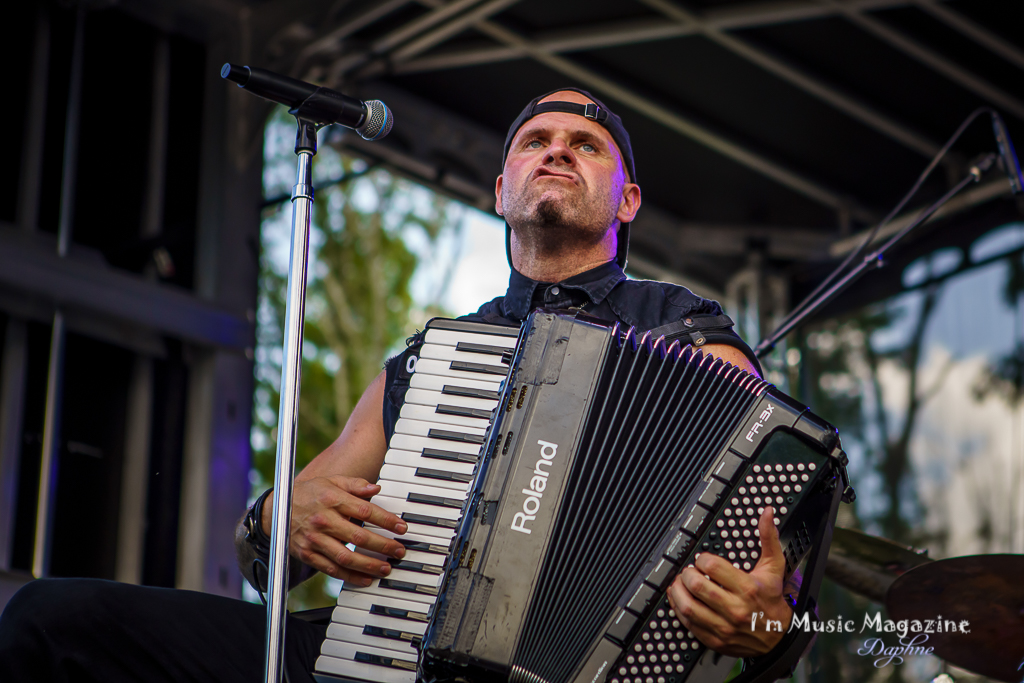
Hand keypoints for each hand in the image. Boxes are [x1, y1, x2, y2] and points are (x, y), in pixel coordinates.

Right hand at [262, 476, 407, 585]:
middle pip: (358, 536)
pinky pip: (332, 569)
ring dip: (369, 565)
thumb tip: (377, 489)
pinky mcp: (308, 554)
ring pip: (345, 557)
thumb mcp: (331, 481)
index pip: (365, 511)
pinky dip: (350, 576)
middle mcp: (323, 520)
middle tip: (399, 551)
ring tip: (386, 568)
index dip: (386, 520)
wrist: (276, 510)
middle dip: (383, 545)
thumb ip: (355, 485)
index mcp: (331, 499)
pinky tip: (365, 579)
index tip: (401, 528)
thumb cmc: (309, 493)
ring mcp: (315, 539)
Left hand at [666, 506, 791, 656]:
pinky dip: (678, 610)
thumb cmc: (773, 600)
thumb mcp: (774, 568)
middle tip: (688, 571)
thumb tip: (767, 514)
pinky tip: (680, 600)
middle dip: (687, 574)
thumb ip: (768, 538)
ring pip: (688, 607)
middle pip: (697, 586)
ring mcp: (724, 626)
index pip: (712, 568)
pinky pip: (688, 624)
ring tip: (680, 584)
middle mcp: (735, 609)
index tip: (701, 559)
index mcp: (747, 588)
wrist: (779, 638)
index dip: (702, 559)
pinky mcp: (715, 639)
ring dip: (678, 592)